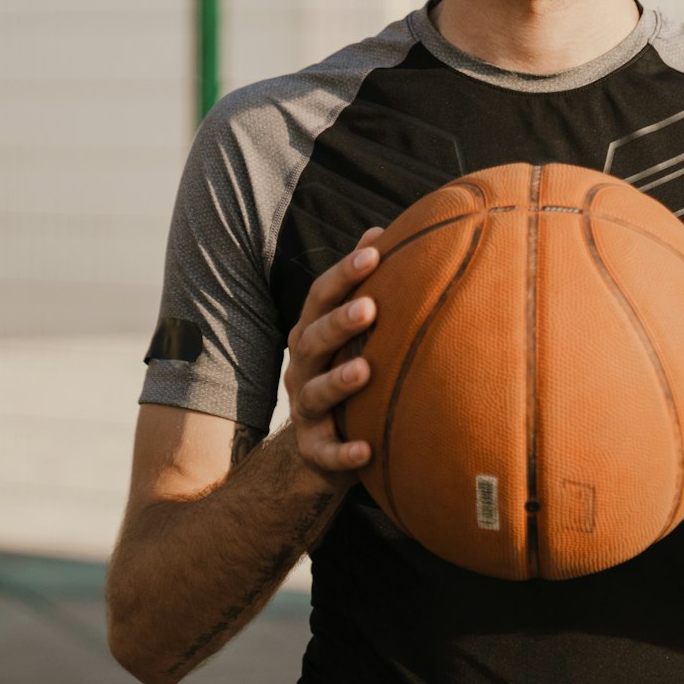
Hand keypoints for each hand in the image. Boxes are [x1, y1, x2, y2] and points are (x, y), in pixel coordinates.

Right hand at [282, 226, 382, 485]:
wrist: (323, 443)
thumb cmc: (346, 367)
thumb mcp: (351, 329)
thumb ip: (363, 285)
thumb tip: (380, 230)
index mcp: (312, 333)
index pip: (321, 297)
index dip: (344, 274)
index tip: (374, 252)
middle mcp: (303, 368)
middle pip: (313, 340)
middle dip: (339, 323)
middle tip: (371, 308)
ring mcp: (305, 409)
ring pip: (315, 394)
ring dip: (338, 382)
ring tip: (365, 370)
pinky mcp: (315, 450)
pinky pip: (326, 453)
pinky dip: (343, 453)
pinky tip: (366, 451)